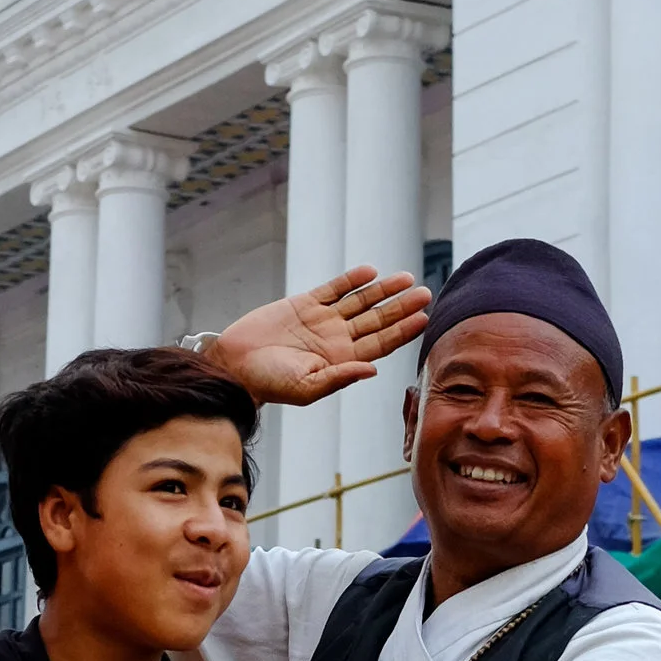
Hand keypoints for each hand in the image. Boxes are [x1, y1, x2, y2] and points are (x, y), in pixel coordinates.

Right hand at [206, 269, 432, 405]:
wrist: (235, 364)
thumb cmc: (268, 383)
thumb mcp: (306, 388)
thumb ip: (339, 378)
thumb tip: (371, 370)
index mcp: (341, 361)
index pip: (380, 344)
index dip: (403, 331)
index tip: (423, 318)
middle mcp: (336, 339)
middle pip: (376, 320)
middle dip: (401, 307)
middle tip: (425, 293)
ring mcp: (322, 320)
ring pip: (360, 301)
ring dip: (382, 290)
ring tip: (406, 278)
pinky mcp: (304, 303)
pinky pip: (333, 289)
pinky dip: (351, 280)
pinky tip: (369, 272)